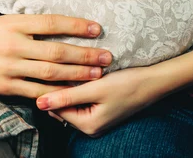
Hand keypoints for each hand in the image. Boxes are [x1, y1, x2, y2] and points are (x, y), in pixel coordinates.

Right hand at [0, 14, 112, 98]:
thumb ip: (24, 24)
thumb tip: (54, 24)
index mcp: (12, 23)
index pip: (52, 23)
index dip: (76, 25)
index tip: (97, 28)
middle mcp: (12, 45)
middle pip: (57, 50)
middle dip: (85, 55)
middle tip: (107, 56)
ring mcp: (9, 67)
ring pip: (50, 72)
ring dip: (77, 74)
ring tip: (97, 74)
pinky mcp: (4, 86)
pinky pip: (36, 90)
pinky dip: (55, 91)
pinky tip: (71, 91)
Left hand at [36, 66, 169, 136]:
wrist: (154, 81)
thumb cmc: (128, 84)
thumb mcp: (95, 89)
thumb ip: (67, 96)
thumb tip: (38, 103)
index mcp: (87, 125)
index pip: (56, 109)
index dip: (47, 91)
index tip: (40, 71)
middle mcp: (90, 126)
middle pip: (62, 106)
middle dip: (56, 89)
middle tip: (47, 66)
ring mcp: (95, 118)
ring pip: (70, 101)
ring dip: (66, 86)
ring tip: (58, 67)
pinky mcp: (99, 108)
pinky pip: (80, 98)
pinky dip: (76, 86)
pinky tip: (74, 72)